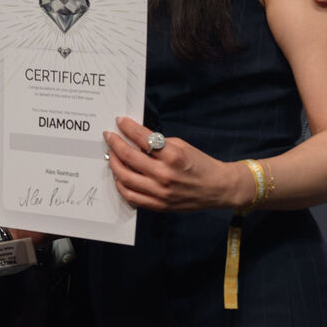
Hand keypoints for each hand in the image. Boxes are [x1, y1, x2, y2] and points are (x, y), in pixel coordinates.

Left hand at [104, 118, 251, 211]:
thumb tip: (135, 139)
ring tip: (112, 155)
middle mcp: (164, 175)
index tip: (120, 121)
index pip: (142, 138)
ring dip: (114, 163)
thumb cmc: (200, 164)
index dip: (127, 127)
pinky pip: (131, 196)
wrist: (217, 188)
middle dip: (115, 143)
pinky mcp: (158, 205)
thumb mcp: (181, 146)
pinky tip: (119, 175)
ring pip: (125, 178)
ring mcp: (160, 192)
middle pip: (128, 157)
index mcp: (173, 156)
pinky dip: (121, 184)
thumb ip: (158, 143)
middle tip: (109, 136)